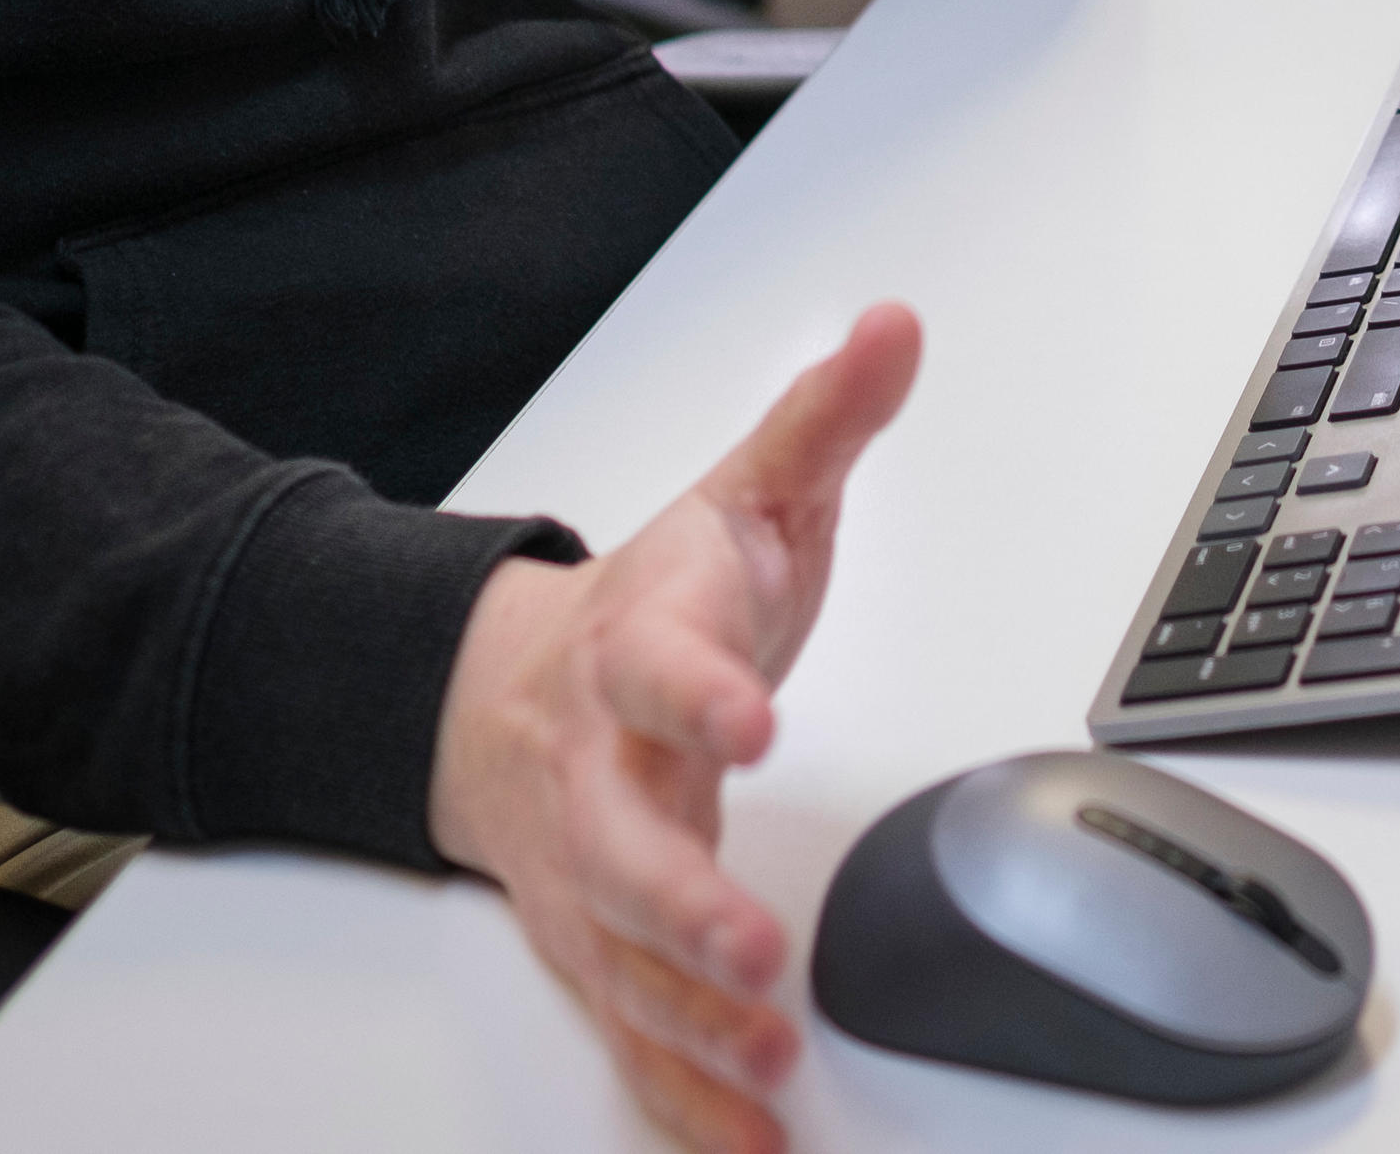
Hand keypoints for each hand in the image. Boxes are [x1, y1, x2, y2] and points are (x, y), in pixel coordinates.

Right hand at [429, 305, 922, 1150]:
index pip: (660, 669)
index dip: (701, 696)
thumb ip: (822, 420)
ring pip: (619, 961)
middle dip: (680, 904)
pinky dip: (685, 1095)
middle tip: (750, 948)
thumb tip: (893, 327)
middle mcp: (597, 776)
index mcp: (635, 654)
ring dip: (688, 1019)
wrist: (507, 691)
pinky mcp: (599, 949)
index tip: (749, 720)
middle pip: (621, 848)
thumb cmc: (652, 605)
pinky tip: (747, 1141)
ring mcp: (588, 875)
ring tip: (761, 1062)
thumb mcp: (745, 498)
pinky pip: (635, 1035)